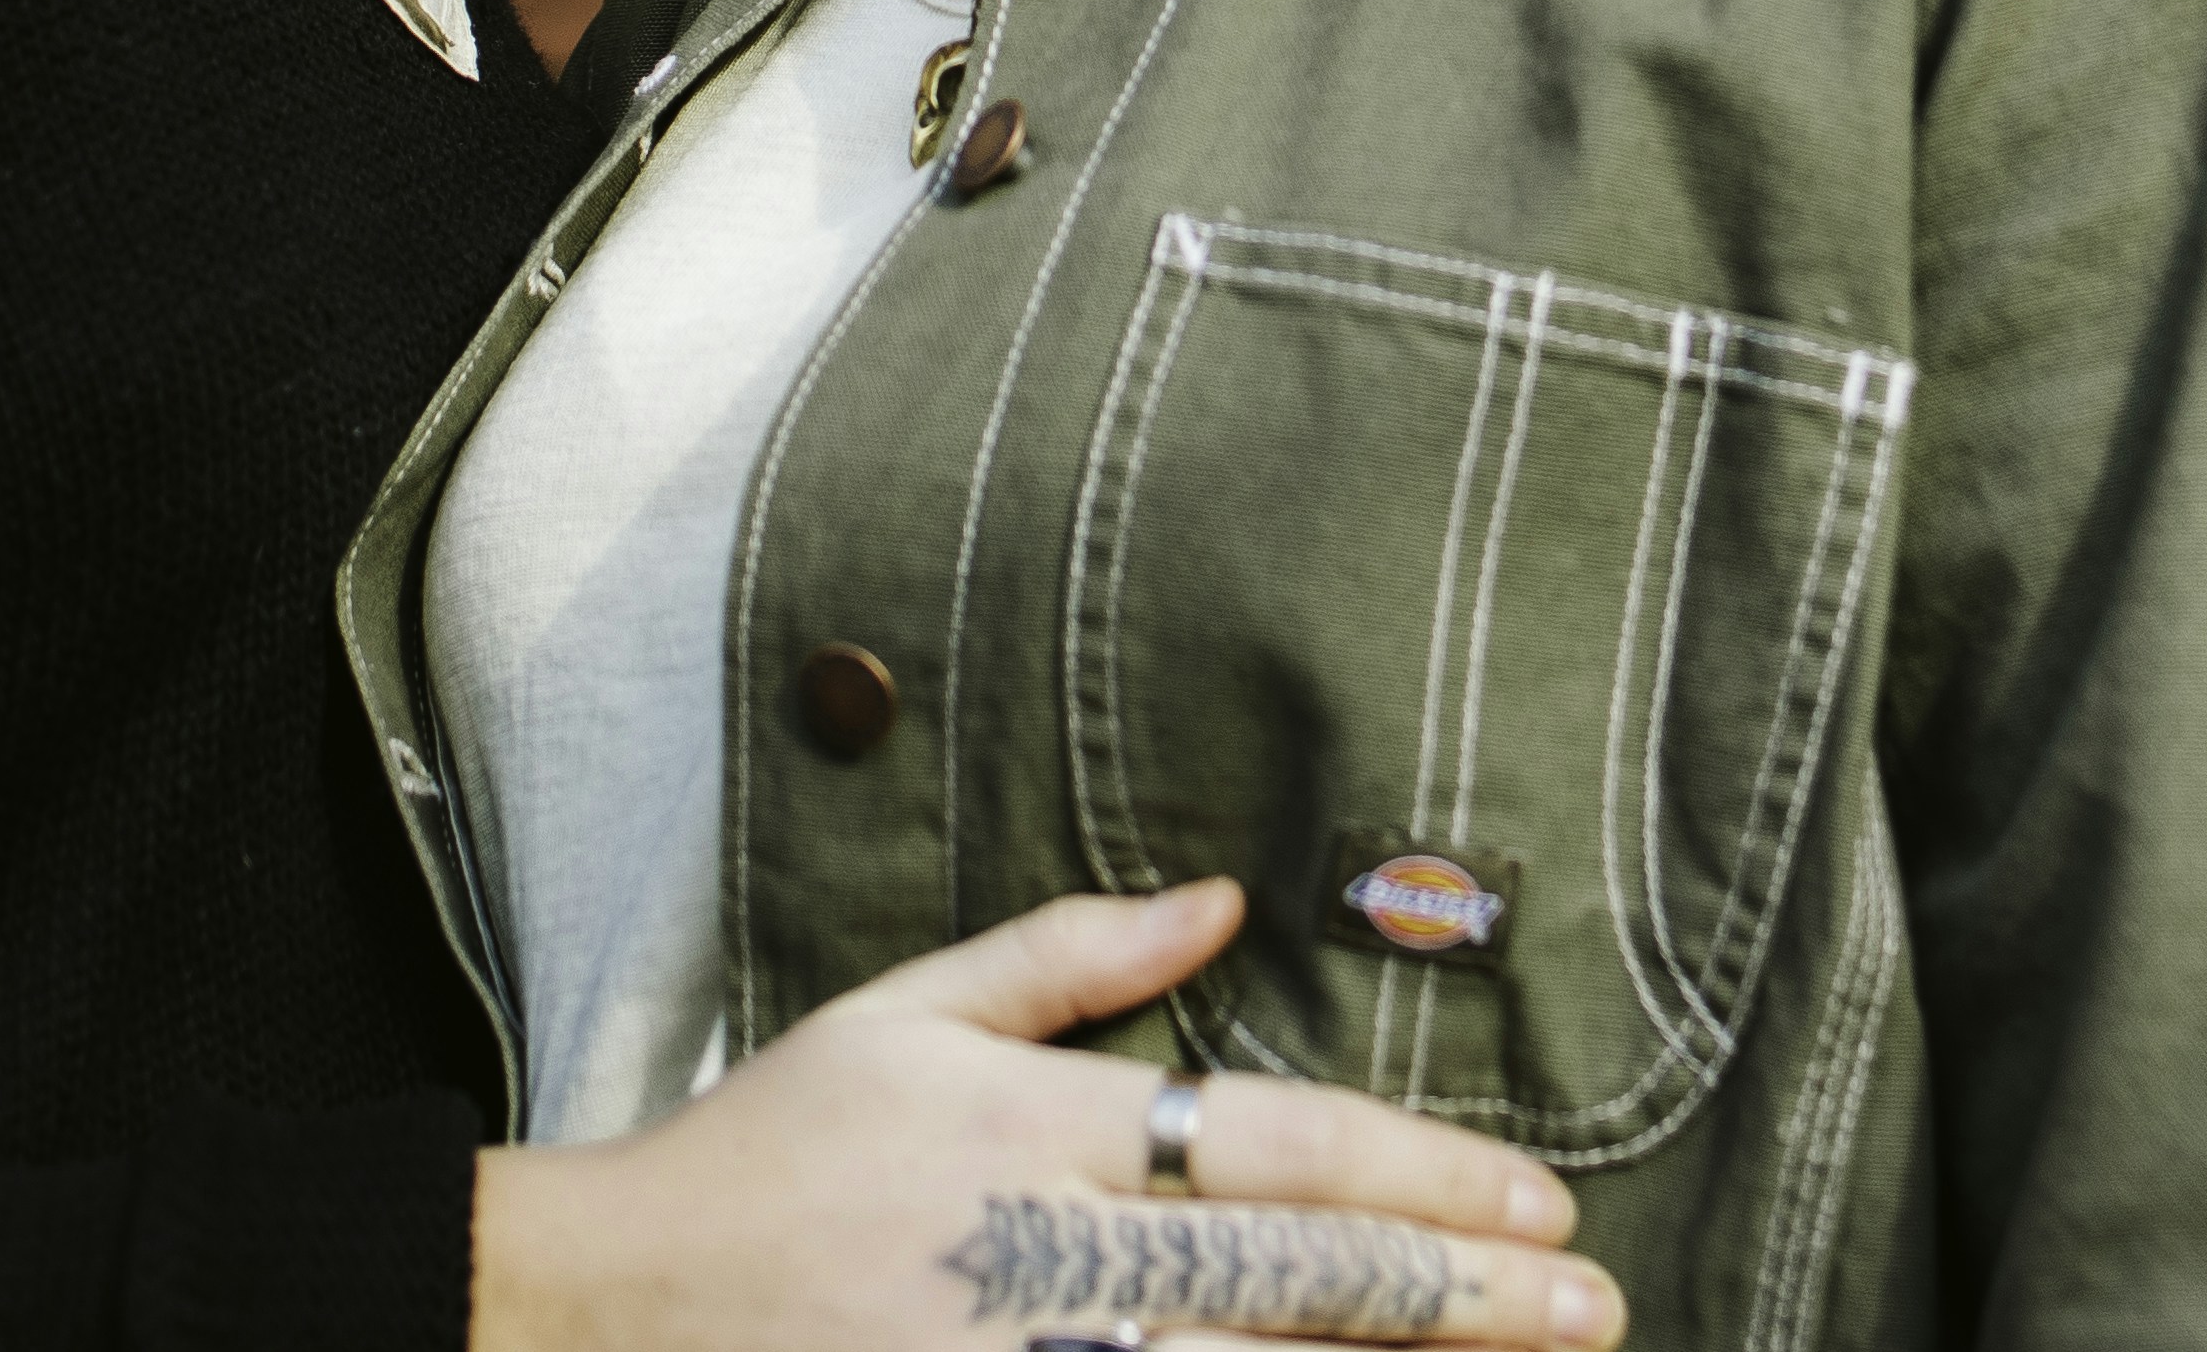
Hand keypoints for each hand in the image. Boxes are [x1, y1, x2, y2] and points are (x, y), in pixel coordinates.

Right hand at [470, 877, 1623, 1351]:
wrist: (615, 1315)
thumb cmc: (767, 1153)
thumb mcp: (904, 1010)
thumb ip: (1070, 955)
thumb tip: (1220, 897)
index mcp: (1041, 1126)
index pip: (1279, 1142)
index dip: (1422, 1167)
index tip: (1541, 1195)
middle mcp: (1056, 1257)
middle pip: (1303, 1271)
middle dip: (1465, 1289)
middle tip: (1591, 1297)